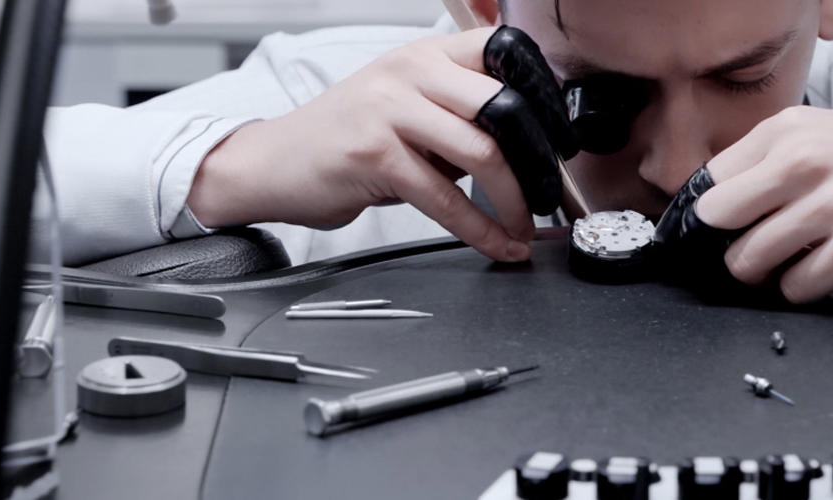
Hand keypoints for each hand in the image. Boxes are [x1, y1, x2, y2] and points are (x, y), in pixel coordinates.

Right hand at [187, 27, 535, 261]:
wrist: (273, 162)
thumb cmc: (345, 137)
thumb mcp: (404, 104)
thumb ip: (456, 110)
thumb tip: (525, 142)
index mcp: (424, 54)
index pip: (503, 52)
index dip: (542, 96)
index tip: (559, 139)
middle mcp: (408, 72)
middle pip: (504, 106)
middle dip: (538, 160)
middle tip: (549, 192)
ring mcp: (389, 111)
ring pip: (482, 153)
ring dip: (515, 200)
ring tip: (524, 225)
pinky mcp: (374, 156)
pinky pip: (444, 198)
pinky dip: (480, 229)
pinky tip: (497, 243)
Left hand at [695, 106, 832, 301]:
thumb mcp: (824, 138)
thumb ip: (767, 165)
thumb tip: (707, 213)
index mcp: (789, 129)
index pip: (707, 183)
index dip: (709, 216)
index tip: (724, 230)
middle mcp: (806, 160)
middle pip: (717, 222)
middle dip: (730, 244)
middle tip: (758, 249)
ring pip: (750, 260)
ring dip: (766, 273)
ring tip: (797, 260)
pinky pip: (796, 286)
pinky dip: (803, 288)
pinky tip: (827, 269)